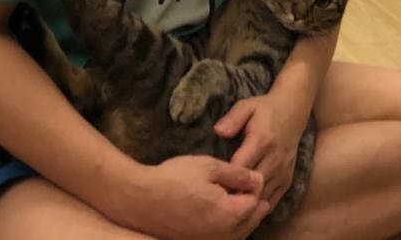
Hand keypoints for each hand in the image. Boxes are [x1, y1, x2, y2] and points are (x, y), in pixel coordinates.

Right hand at [117, 155, 268, 239]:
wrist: (141, 199)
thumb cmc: (174, 178)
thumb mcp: (208, 167)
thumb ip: (237, 174)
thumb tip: (258, 179)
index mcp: (230, 215)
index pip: (254, 202)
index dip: (255, 187)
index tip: (253, 176)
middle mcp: (223, 235)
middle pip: (250, 222)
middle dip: (255, 208)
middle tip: (260, 196)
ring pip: (238, 234)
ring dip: (245, 221)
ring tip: (247, 208)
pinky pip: (222, 238)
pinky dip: (230, 230)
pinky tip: (226, 219)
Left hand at [214, 94, 307, 207]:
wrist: (293, 111)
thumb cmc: (264, 109)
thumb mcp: (246, 106)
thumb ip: (232, 119)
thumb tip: (218, 132)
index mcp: (262, 141)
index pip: (241, 166)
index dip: (225, 178)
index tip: (210, 185)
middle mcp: (274, 159)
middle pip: (252, 186)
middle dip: (233, 196)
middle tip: (214, 203)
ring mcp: (283, 171)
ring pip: (262, 197)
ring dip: (245, 205)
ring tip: (225, 209)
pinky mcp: (288, 179)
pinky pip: (273, 200)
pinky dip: (258, 208)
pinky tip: (243, 210)